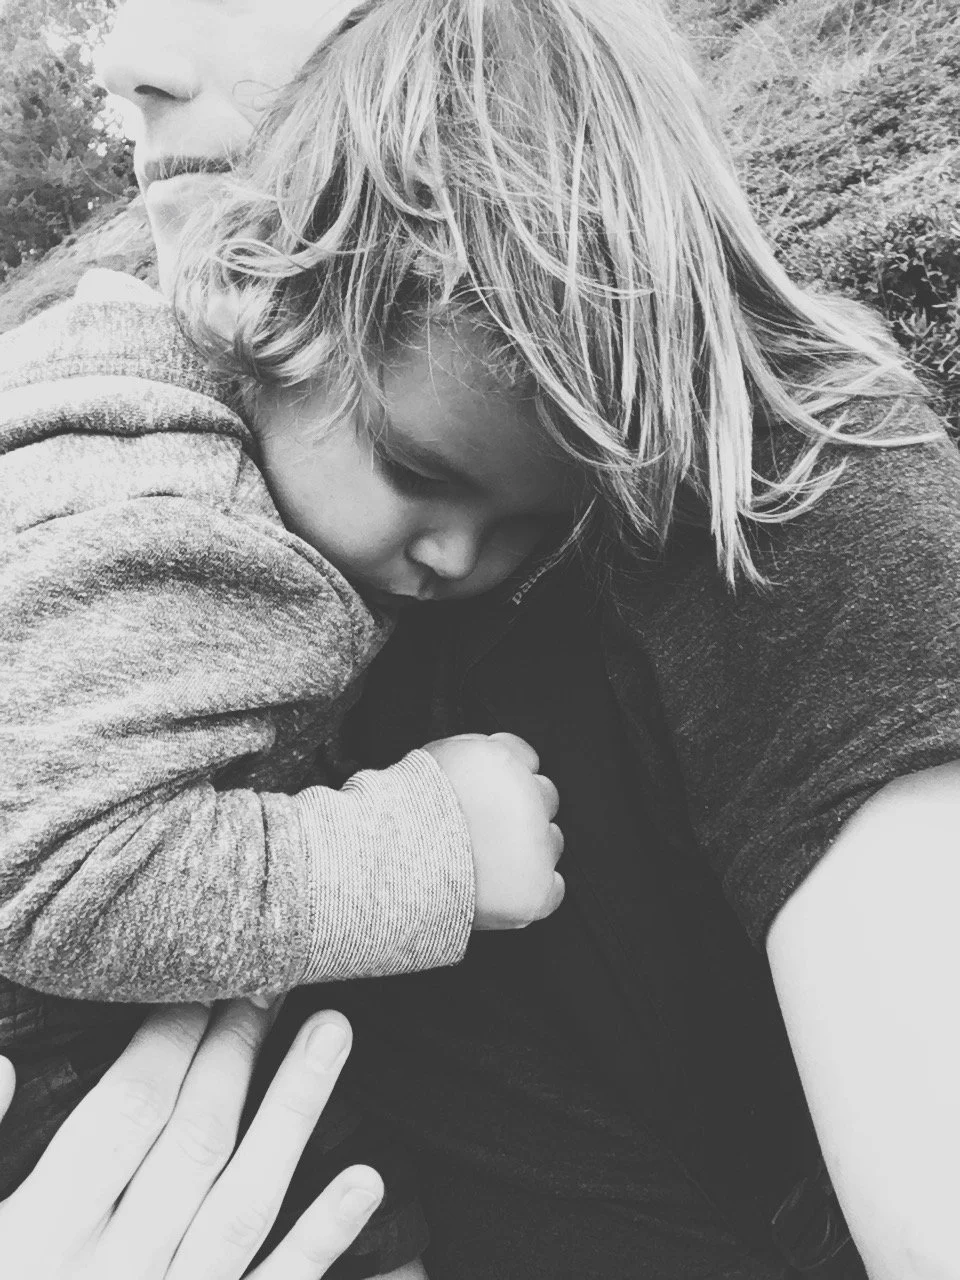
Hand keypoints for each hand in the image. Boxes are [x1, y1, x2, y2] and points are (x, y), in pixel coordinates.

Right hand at [0, 1001, 383, 1278]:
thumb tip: (6, 1066)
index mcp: (39, 1241)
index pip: (124, 1113)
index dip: (169, 1038)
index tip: (202, 980)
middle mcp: (113, 1273)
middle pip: (193, 1140)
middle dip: (236, 1050)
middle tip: (276, 979)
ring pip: (244, 1200)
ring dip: (294, 1112)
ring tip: (334, 1032)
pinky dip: (320, 1239)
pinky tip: (367, 1178)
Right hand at [423, 732, 564, 929]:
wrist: (390, 868)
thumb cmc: (404, 815)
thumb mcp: (437, 760)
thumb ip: (475, 756)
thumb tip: (493, 760)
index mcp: (502, 761)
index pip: (526, 758)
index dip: (506, 777)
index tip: (487, 794)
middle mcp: (528, 798)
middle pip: (545, 797)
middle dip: (521, 810)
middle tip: (486, 829)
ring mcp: (536, 847)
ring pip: (551, 841)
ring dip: (529, 848)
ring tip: (486, 861)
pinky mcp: (535, 891)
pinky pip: (553, 888)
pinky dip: (533, 889)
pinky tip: (501, 887)